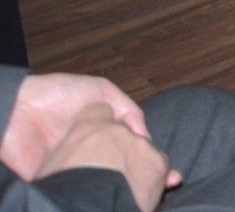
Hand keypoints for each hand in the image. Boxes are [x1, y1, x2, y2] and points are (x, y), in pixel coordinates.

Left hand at [34, 103, 175, 211]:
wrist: (15, 109)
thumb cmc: (54, 94)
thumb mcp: (100, 90)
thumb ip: (127, 110)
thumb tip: (144, 138)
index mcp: (101, 135)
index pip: (130, 151)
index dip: (149, 161)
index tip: (167, 173)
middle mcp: (88, 154)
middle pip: (120, 171)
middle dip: (142, 180)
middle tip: (163, 185)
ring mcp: (71, 169)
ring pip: (102, 183)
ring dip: (122, 187)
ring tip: (139, 192)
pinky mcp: (53, 182)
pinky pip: (75, 192)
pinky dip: (91, 195)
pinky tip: (110, 192)